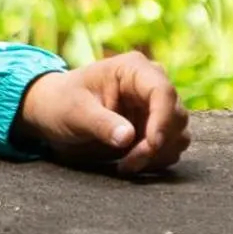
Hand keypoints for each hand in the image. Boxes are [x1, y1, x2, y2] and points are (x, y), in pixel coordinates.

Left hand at [15, 53, 189, 174]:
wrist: (54, 113)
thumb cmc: (62, 103)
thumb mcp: (75, 112)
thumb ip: (101, 123)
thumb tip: (127, 137)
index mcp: (133, 69)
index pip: (162, 91)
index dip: (163, 119)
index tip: (152, 144)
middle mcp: (151, 85)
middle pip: (175, 116)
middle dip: (156, 144)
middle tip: (128, 163)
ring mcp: (156, 107)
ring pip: (178, 135)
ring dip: (157, 156)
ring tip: (125, 164)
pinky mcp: (155, 127)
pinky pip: (171, 147)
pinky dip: (156, 160)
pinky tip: (130, 163)